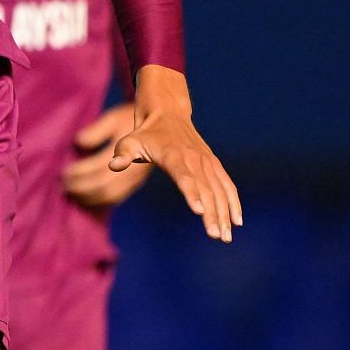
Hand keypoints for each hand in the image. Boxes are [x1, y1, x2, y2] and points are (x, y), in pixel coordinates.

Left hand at [64, 103, 153, 207]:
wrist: (159, 124)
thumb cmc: (129, 119)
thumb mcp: (113, 118)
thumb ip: (96, 131)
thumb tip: (79, 143)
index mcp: (128, 153)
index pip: (98, 169)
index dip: (79, 174)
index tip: (63, 173)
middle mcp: (133, 170)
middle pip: (103, 187)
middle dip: (81, 188)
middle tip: (62, 186)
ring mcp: (135, 179)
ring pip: (110, 196)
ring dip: (88, 197)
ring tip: (71, 193)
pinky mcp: (135, 183)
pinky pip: (116, 197)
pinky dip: (99, 200)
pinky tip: (86, 198)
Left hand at [115, 67, 242, 242]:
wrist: (167, 113)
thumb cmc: (144, 133)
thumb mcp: (129, 142)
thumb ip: (122, 155)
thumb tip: (113, 166)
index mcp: (173, 155)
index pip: (184, 176)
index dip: (192, 193)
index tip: (198, 211)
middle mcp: (194, 159)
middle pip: (206, 189)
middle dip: (212, 213)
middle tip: (216, 236)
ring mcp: (206, 161)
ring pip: (219, 190)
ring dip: (224, 213)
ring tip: (225, 236)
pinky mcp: (213, 163)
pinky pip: (227, 184)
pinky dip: (233, 202)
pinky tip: (236, 221)